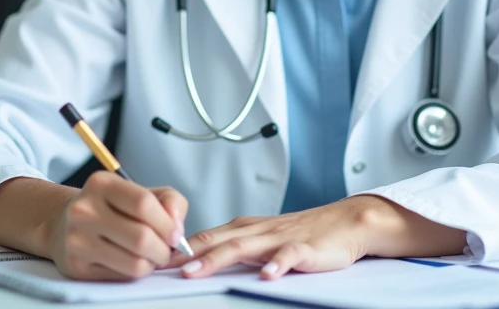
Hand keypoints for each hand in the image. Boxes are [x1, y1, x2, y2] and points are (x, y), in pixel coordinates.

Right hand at [47, 171, 188, 281]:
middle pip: (141, 238)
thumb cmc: (112, 207)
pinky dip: (136, 272)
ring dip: (152, 264)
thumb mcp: (139, 191)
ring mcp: (76, 240)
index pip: (143, 204)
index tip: (176, 234)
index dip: (167, 223)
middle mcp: (83, 210)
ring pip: (135, 263)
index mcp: (101, 184)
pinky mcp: (76, 267)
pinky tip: (132, 261)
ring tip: (150, 256)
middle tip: (166, 250)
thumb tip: (177, 228)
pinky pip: (122, 277)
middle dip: (164, 249)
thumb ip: (169, 200)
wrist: (64, 223)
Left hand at [178, 197, 372, 279]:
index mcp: (245, 228)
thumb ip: (234, 247)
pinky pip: (289, 257)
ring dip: (217, 258)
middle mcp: (257, 231)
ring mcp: (280, 239)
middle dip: (188, 254)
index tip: (153, 259)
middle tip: (162, 265)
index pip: (205, 237)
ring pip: (244, 247)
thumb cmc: (303, 232)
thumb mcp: (262, 238)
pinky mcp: (305, 249)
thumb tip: (196, 261)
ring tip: (196, 270)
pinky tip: (265, 276)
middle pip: (217, 241)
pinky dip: (276, 265)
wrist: (346, 222)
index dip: (179, 249)